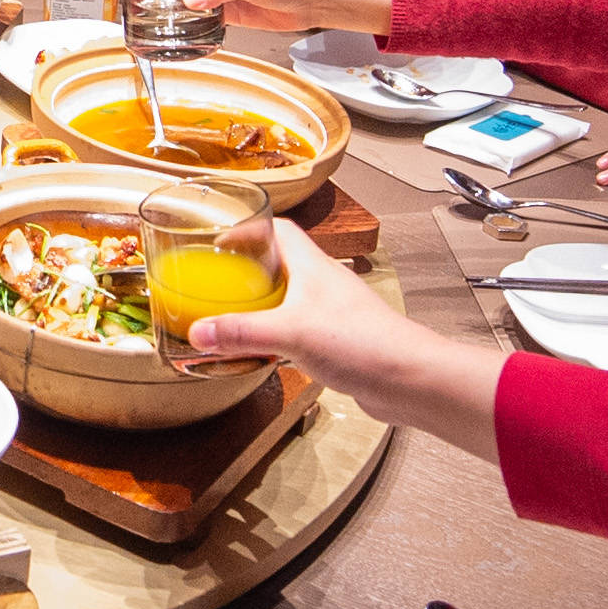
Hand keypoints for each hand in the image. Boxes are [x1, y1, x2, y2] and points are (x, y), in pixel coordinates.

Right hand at [171, 221, 470, 431]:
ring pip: (288, 299)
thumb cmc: (366, 343)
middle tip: (217, 284)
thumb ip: (243, 332)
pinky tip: (264, 353)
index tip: (218, 241)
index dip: (247, 230)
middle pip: (279, 264)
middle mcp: (322, 284)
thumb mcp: (292, 333)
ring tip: (232, 319)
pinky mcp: (336, 341)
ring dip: (260, 306)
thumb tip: (199, 332)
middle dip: (246, 271)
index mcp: (312, 266)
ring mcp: (331, 313)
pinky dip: (276, 336)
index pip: (278, 229)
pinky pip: (298, 330)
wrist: (408, 379)